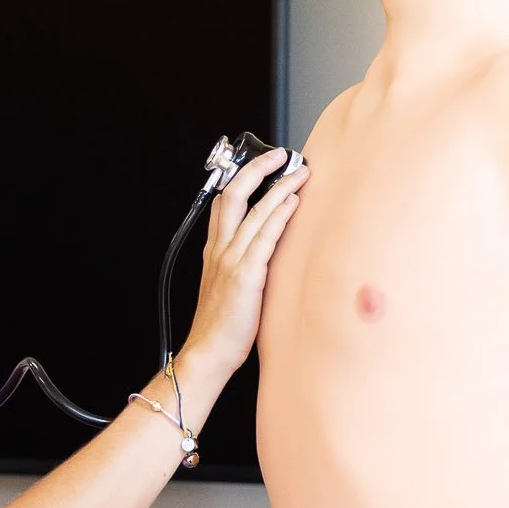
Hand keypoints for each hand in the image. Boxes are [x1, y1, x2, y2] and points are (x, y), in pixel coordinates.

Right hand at [179, 148, 307, 377]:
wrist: (208, 353)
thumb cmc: (222, 327)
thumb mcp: (229, 288)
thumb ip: (244, 267)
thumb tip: (268, 256)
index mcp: (215, 252)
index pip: (225, 203)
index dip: (243, 179)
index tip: (264, 166)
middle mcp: (220, 250)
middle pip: (235, 195)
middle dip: (258, 169)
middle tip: (281, 155)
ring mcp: (231, 260)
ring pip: (255, 211)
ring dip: (280, 187)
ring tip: (299, 172)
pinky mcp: (246, 275)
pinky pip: (265, 237)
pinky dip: (279, 215)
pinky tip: (292, 202)